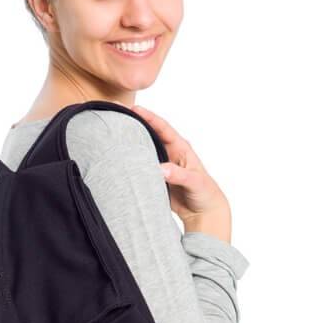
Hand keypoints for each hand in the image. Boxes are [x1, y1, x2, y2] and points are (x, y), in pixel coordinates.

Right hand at [132, 104, 232, 239]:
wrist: (203, 212)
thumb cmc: (205, 193)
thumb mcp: (195, 182)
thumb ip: (178, 175)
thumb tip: (160, 169)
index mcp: (181, 148)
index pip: (163, 128)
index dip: (149, 117)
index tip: (135, 109)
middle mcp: (170, 153)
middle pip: (151, 134)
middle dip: (137, 124)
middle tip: (120, 116)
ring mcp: (162, 164)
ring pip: (145, 149)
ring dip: (133, 143)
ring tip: (116, 134)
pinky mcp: (157, 177)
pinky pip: (142, 166)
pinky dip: (133, 161)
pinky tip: (121, 159)